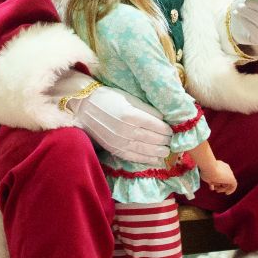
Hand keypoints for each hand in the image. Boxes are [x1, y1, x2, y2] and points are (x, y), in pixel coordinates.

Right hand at [55, 73, 172, 164]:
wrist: (85, 106)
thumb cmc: (109, 98)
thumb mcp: (129, 98)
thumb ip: (146, 109)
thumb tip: (163, 119)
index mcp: (131, 115)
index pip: (156, 126)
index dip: (166, 130)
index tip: (172, 131)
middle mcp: (126, 130)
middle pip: (152, 139)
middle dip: (164, 142)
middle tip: (171, 142)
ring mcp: (119, 141)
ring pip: (144, 150)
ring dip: (158, 152)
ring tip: (166, 152)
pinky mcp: (114, 148)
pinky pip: (133, 156)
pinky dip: (145, 159)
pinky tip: (154, 160)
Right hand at [201, 159, 236, 195]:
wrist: (209, 167)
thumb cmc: (205, 171)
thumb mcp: (206, 176)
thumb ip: (210, 182)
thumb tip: (212, 188)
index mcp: (220, 165)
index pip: (220, 175)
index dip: (216, 182)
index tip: (212, 187)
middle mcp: (225, 168)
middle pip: (224, 179)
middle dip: (220, 185)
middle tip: (217, 190)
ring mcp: (229, 172)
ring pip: (228, 182)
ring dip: (223, 188)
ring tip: (218, 190)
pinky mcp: (231, 178)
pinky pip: (234, 185)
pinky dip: (231, 190)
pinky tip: (227, 193)